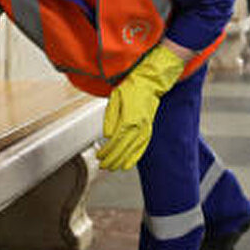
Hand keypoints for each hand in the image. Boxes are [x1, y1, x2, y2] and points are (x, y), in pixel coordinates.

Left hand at [97, 44, 185, 170]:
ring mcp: (146, 128)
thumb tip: (107, 135)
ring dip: (122, 161)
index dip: (107, 151)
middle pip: (123, 149)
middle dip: (112, 159)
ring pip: (133, 150)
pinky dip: (136, 156)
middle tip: (103, 166)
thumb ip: (110, 117)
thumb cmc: (131, 87)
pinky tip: (130, 163)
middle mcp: (139, 126)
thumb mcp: (115, 98)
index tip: (99, 156)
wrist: (150, 82)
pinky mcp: (149, 128)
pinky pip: (143, 146)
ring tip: (114, 168)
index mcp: (129, 118)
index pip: (115, 141)